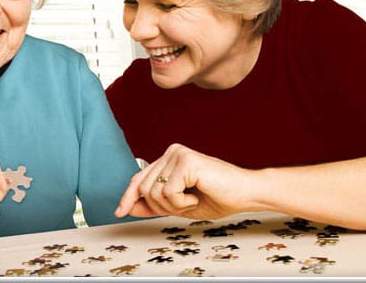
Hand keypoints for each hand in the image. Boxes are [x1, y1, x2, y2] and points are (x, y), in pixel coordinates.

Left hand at [114, 143, 258, 220]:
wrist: (246, 195)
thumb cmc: (218, 198)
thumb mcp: (179, 206)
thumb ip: (154, 205)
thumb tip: (128, 208)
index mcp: (168, 160)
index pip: (139, 179)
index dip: (128, 197)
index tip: (119, 212)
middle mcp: (171, 152)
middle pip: (143, 188)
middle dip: (161, 207)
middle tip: (185, 206)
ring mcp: (178, 154)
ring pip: (153, 192)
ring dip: (173, 206)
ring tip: (193, 200)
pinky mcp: (186, 161)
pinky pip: (168, 192)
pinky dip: (182, 202)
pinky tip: (197, 196)